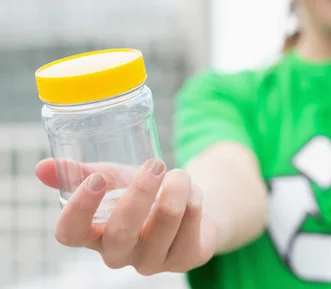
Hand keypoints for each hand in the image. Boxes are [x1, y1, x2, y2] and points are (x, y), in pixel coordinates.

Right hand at [35, 158, 217, 274]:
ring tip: (179, 172)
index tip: (97, 179)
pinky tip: (192, 191)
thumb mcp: (116, 179)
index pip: (70, 234)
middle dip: (140, 193)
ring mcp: (152, 261)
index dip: (79, 209)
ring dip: (177, 187)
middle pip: (121, 232)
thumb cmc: (144, 194)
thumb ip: (85, 172)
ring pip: (165, 222)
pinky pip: (192, 224)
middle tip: (155, 164)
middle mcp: (119, 253)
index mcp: (94, 234)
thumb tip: (42, 167)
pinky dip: (195, 197)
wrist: (187, 208)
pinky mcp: (184, 259)